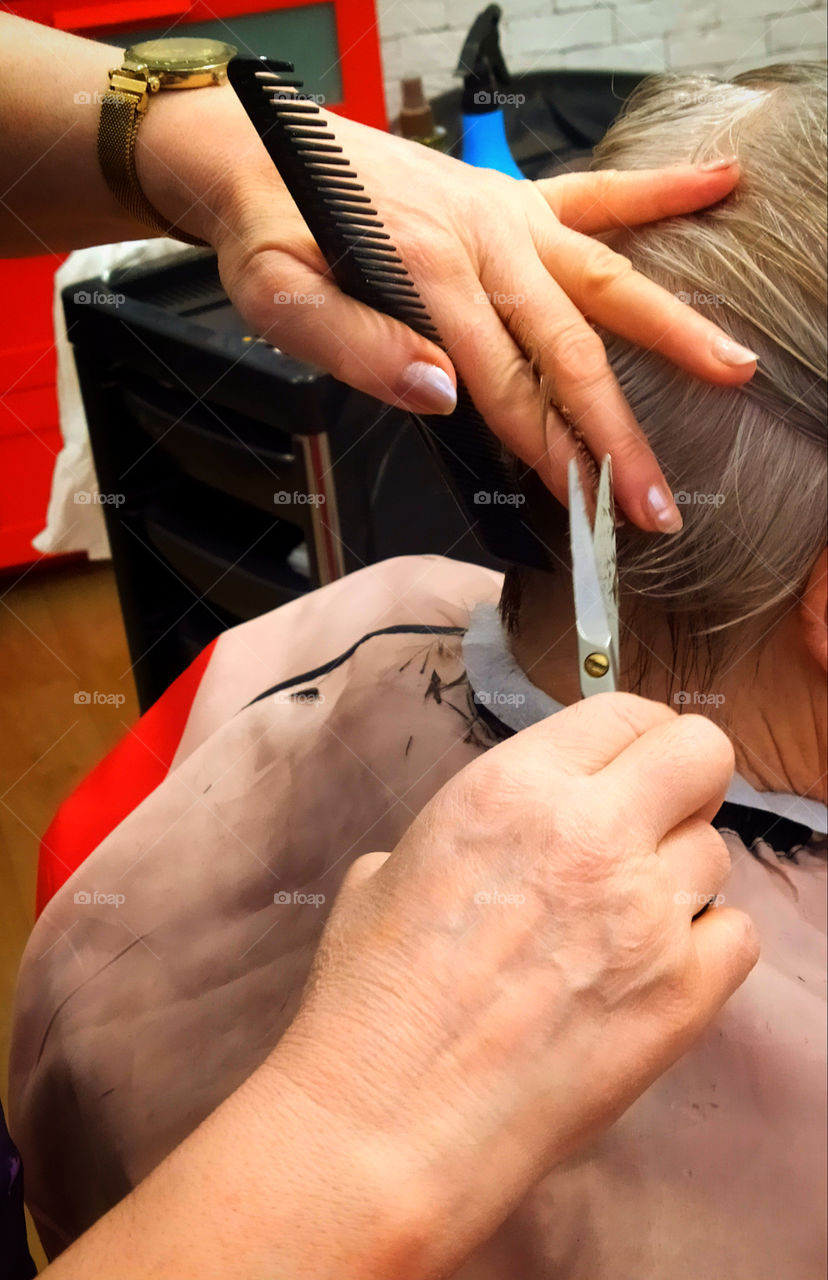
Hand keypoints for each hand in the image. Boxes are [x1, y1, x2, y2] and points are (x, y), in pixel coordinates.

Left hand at [138, 84, 757, 532]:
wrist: (259, 147)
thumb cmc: (270, 230)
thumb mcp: (277, 298)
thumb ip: (356, 346)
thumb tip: (440, 394)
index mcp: (430, 279)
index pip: (509, 389)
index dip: (554, 454)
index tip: (592, 508)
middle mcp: (485, 244)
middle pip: (573, 351)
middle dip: (619, 435)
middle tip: (658, 502)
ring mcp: (506, 217)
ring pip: (608, 279)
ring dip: (673, 329)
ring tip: (733, 368)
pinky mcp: (510, 198)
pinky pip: (595, 195)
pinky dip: (659, 191)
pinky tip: (719, 183)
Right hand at [265, 694, 757, 1278]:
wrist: (388, 1121)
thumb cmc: (371, 997)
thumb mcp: (392, 868)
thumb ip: (471, 832)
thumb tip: (504, 838)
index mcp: (515, 787)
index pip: (627, 712)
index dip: (635, 737)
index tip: (627, 766)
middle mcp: (593, 834)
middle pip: (702, 754)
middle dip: (684, 779)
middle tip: (650, 822)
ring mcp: (647, 914)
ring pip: (716, 852)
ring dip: (677, 876)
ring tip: (621, 922)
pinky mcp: (683, 995)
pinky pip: (736, 935)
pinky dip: (704, 945)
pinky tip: (650, 970)